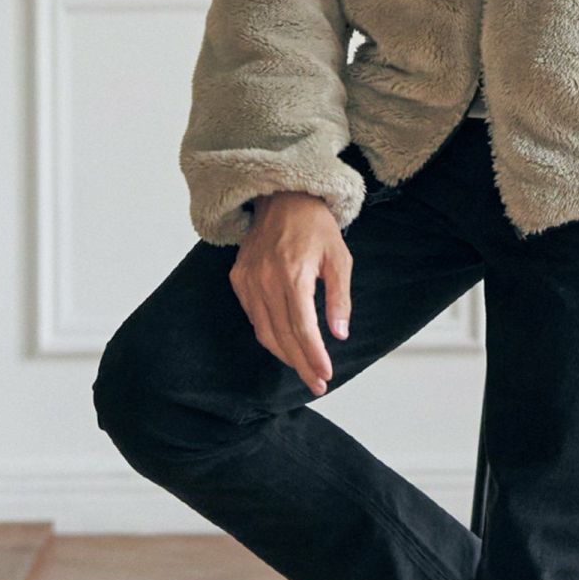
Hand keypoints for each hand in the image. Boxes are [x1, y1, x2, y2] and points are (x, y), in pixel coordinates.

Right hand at [229, 191, 352, 395]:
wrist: (283, 196)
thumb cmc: (316, 225)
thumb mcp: (339, 257)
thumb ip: (339, 297)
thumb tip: (340, 334)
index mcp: (294, 275)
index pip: (302, 329)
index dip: (313, 357)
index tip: (325, 376)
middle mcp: (266, 280)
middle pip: (283, 337)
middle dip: (301, 364)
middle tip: (317, 383)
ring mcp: (248, 280)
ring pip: (265, 332)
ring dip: (284, 355)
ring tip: (303, 369)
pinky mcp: (238, 278)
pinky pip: (254, 317)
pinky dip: (269, 334)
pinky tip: (284, 342)